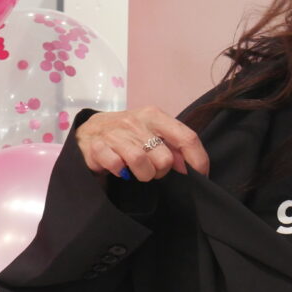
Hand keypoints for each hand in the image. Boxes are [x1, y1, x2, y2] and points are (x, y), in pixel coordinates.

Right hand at [75, 107, 209, 181]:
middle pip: (164, 159)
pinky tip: (119, 168)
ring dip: (143, 174)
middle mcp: (136, 122)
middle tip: (152, 168)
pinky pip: (117, 166)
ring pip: (141, 163)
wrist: (90, 129)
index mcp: (155, 116)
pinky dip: (120, 172)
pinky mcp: (96, 146)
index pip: (187, 137)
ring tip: (137, 171)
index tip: (201, 176)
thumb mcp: (153, 132)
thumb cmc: (129, 133)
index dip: (198, 160)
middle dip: (161, 171)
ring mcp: (115, 133)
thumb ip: (174, 146)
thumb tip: (193, 167)